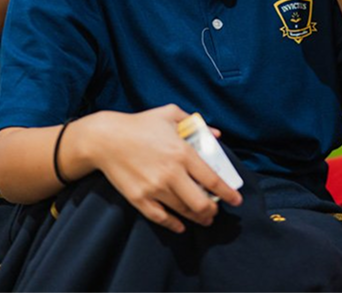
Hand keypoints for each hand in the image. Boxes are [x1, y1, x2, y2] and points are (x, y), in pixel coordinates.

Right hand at [88, 105, 242, 233]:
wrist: (104, 138)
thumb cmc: (139, 124)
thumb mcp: (170, 114)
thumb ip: (196, 123)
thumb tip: (217, 135)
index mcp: (183, 152)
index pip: (212, 180)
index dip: (227, 193)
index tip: (236, 200)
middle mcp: (171, 173)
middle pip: (200, 202)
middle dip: (212, 210)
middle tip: (216, 211)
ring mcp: (155, 188)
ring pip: (183, 211)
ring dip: (197, 217)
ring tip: (204, 219)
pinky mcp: (139, 198)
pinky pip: (160, 217)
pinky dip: (173, 225)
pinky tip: (181, 226)